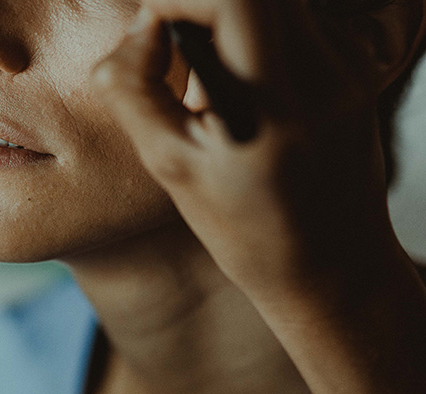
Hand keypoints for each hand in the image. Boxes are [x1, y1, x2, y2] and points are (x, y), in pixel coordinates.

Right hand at [91, 0, 401, 307]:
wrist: (332, 266)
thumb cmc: (246, 231)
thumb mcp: (170, 168)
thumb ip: (136, 90)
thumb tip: (142, 28)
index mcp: (271, 103)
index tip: (149, 31)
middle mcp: (323, 72)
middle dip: (197, 4)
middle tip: (172, 48)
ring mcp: (348, 65)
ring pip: (275, 2)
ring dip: (225, 17)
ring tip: (208, 75)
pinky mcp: (358, 65)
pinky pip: (297, 20)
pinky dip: (255, 34)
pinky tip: (246, 88)